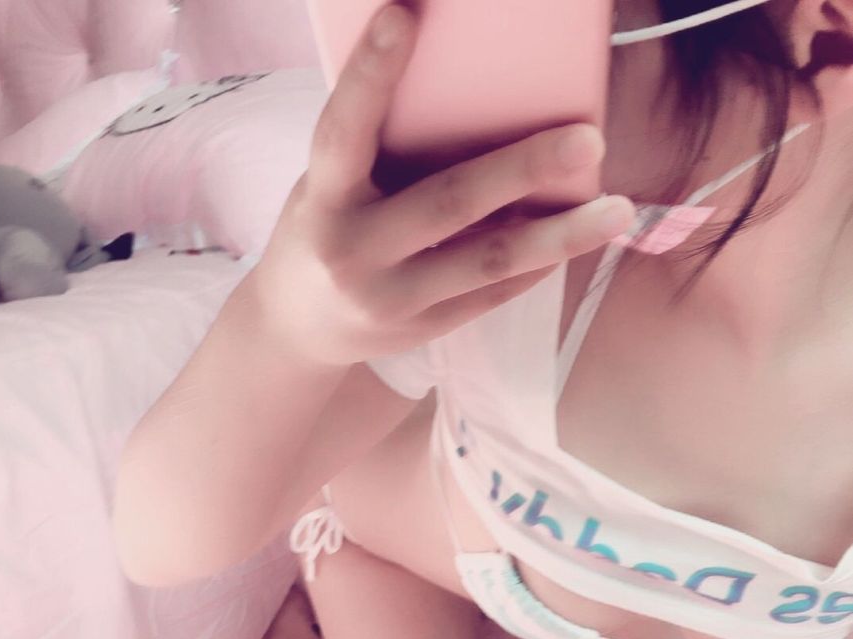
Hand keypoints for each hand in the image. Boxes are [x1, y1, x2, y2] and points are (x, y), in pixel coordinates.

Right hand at [247, 2, 635, 368]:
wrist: (298, 329)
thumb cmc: (325, 228)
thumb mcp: (330, 186)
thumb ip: (378, 152)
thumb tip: (470, 97)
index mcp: (321, 200)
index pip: (343, 132)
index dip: (371, 75)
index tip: (402, 13)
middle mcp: (353, 253)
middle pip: (447, 204)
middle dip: (522, 169)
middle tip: (586, 137)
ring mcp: (391, 299)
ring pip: (487, 262)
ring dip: (559, 235)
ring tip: (617, 210)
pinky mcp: (423, 330)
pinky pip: (492, 293)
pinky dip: (538, 263)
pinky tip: (578, 238)